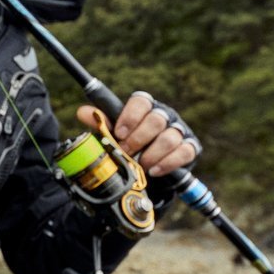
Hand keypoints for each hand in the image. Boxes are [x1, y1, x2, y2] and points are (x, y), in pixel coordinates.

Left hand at [75, 92, 200, 177]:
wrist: (147, 172)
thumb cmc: (129, 146)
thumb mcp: (113, 136)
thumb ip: (101, 123)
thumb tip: (83, 112)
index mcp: (145, 108)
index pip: (141, 101)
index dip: (130, 116)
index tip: (119, 133)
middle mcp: (164, 116)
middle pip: (156, 119)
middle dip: (138, 139)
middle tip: (126, 152)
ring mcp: (179, 131)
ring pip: (170, 137)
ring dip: (152, 154)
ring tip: (140, 165)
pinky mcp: (190, 148)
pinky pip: (184, 152)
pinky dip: (167, 163)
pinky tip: (154, 170)